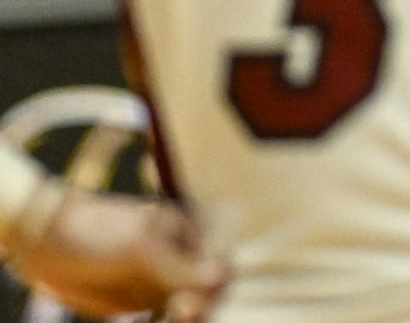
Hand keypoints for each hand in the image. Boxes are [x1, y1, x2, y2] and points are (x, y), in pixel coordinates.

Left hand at [12, 188, 226, 321]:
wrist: (45, 241)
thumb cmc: (98, 233)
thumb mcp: (141, 249)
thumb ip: (182, 267)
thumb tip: (225, 277)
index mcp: (187, 238)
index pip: (218, 269)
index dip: (211, 291)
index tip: (187, 306)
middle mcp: (177, 260)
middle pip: (204, 294)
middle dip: (195, 310)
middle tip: (175, 316)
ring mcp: (157, 282)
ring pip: (183, 310)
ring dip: (179, 321)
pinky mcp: (136, 301)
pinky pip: (159, 318)